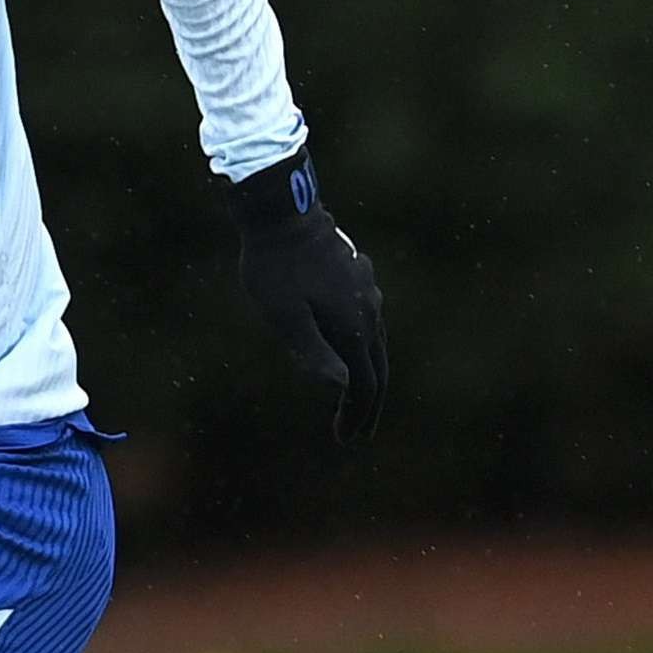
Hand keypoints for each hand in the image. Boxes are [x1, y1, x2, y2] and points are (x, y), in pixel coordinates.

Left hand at [228, 150, 386, 444]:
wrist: (282, 212)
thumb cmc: (274, 267)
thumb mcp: (284, 316)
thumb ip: (313, 351)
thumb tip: (343, 387)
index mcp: (353, 325)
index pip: (364, 383)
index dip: (357, 415)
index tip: (346, 439)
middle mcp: (369, 310)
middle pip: (377, 367)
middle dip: (368, 404)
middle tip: (356, 432)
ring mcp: (367, 290)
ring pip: (375, 343)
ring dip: (367, 375)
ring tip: (354, 397)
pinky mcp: (358, 276)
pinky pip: (368, 321)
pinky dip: (362, 348)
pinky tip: (350, 348)